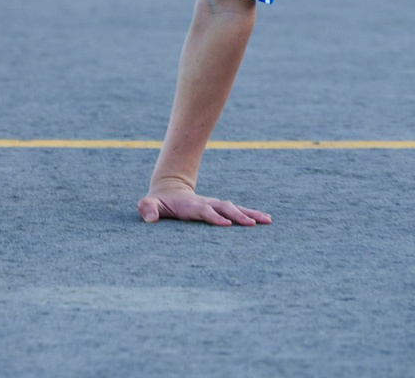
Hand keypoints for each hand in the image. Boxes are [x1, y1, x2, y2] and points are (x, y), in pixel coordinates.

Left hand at [137, 185, 270, 226]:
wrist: (170, 189)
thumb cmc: (159, 202)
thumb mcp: (149, 203)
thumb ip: (147, 208)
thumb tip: (150, 217)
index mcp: (191, 205)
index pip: (204, 211)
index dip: (214, 217)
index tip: (226, 225)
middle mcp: (206, 203)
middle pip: (224, 208)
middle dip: (238, 216)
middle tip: (253, 224)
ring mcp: (214, 205)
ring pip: (234, 208)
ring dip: (250, 214)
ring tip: (266, 220)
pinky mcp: (220, 208)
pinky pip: (238, 210)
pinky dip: (252, 213)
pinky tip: (266, 219)